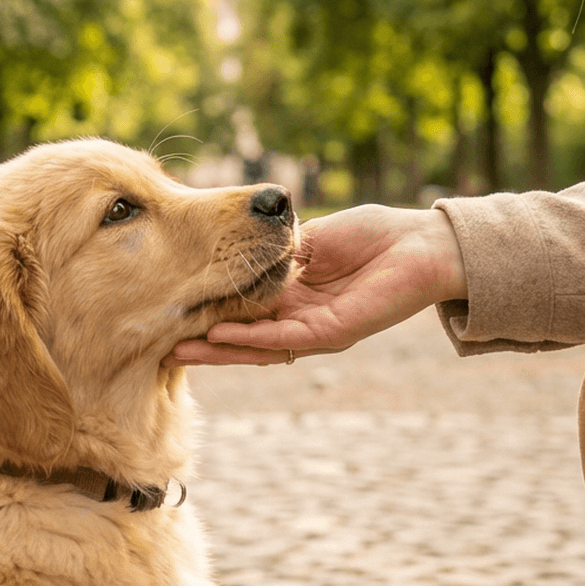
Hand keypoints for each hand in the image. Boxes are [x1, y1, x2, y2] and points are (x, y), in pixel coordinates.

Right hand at [168, 205, 467, 365]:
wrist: (422, 245)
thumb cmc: (375, 235)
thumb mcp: (312, 236)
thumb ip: (276, 247)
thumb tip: (236, 242)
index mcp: (295, 295)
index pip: (244, 311)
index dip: (211, 312)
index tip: (175, 311)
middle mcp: (301, 319)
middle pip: (244, 337)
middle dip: (205, 344)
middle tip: (163, 347)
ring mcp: (316, 330)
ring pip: (259, 346)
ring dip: (219, 349)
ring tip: (180, 350)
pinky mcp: (333, 332)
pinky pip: (285, 339)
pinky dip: (251, 338)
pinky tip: (220, 334)